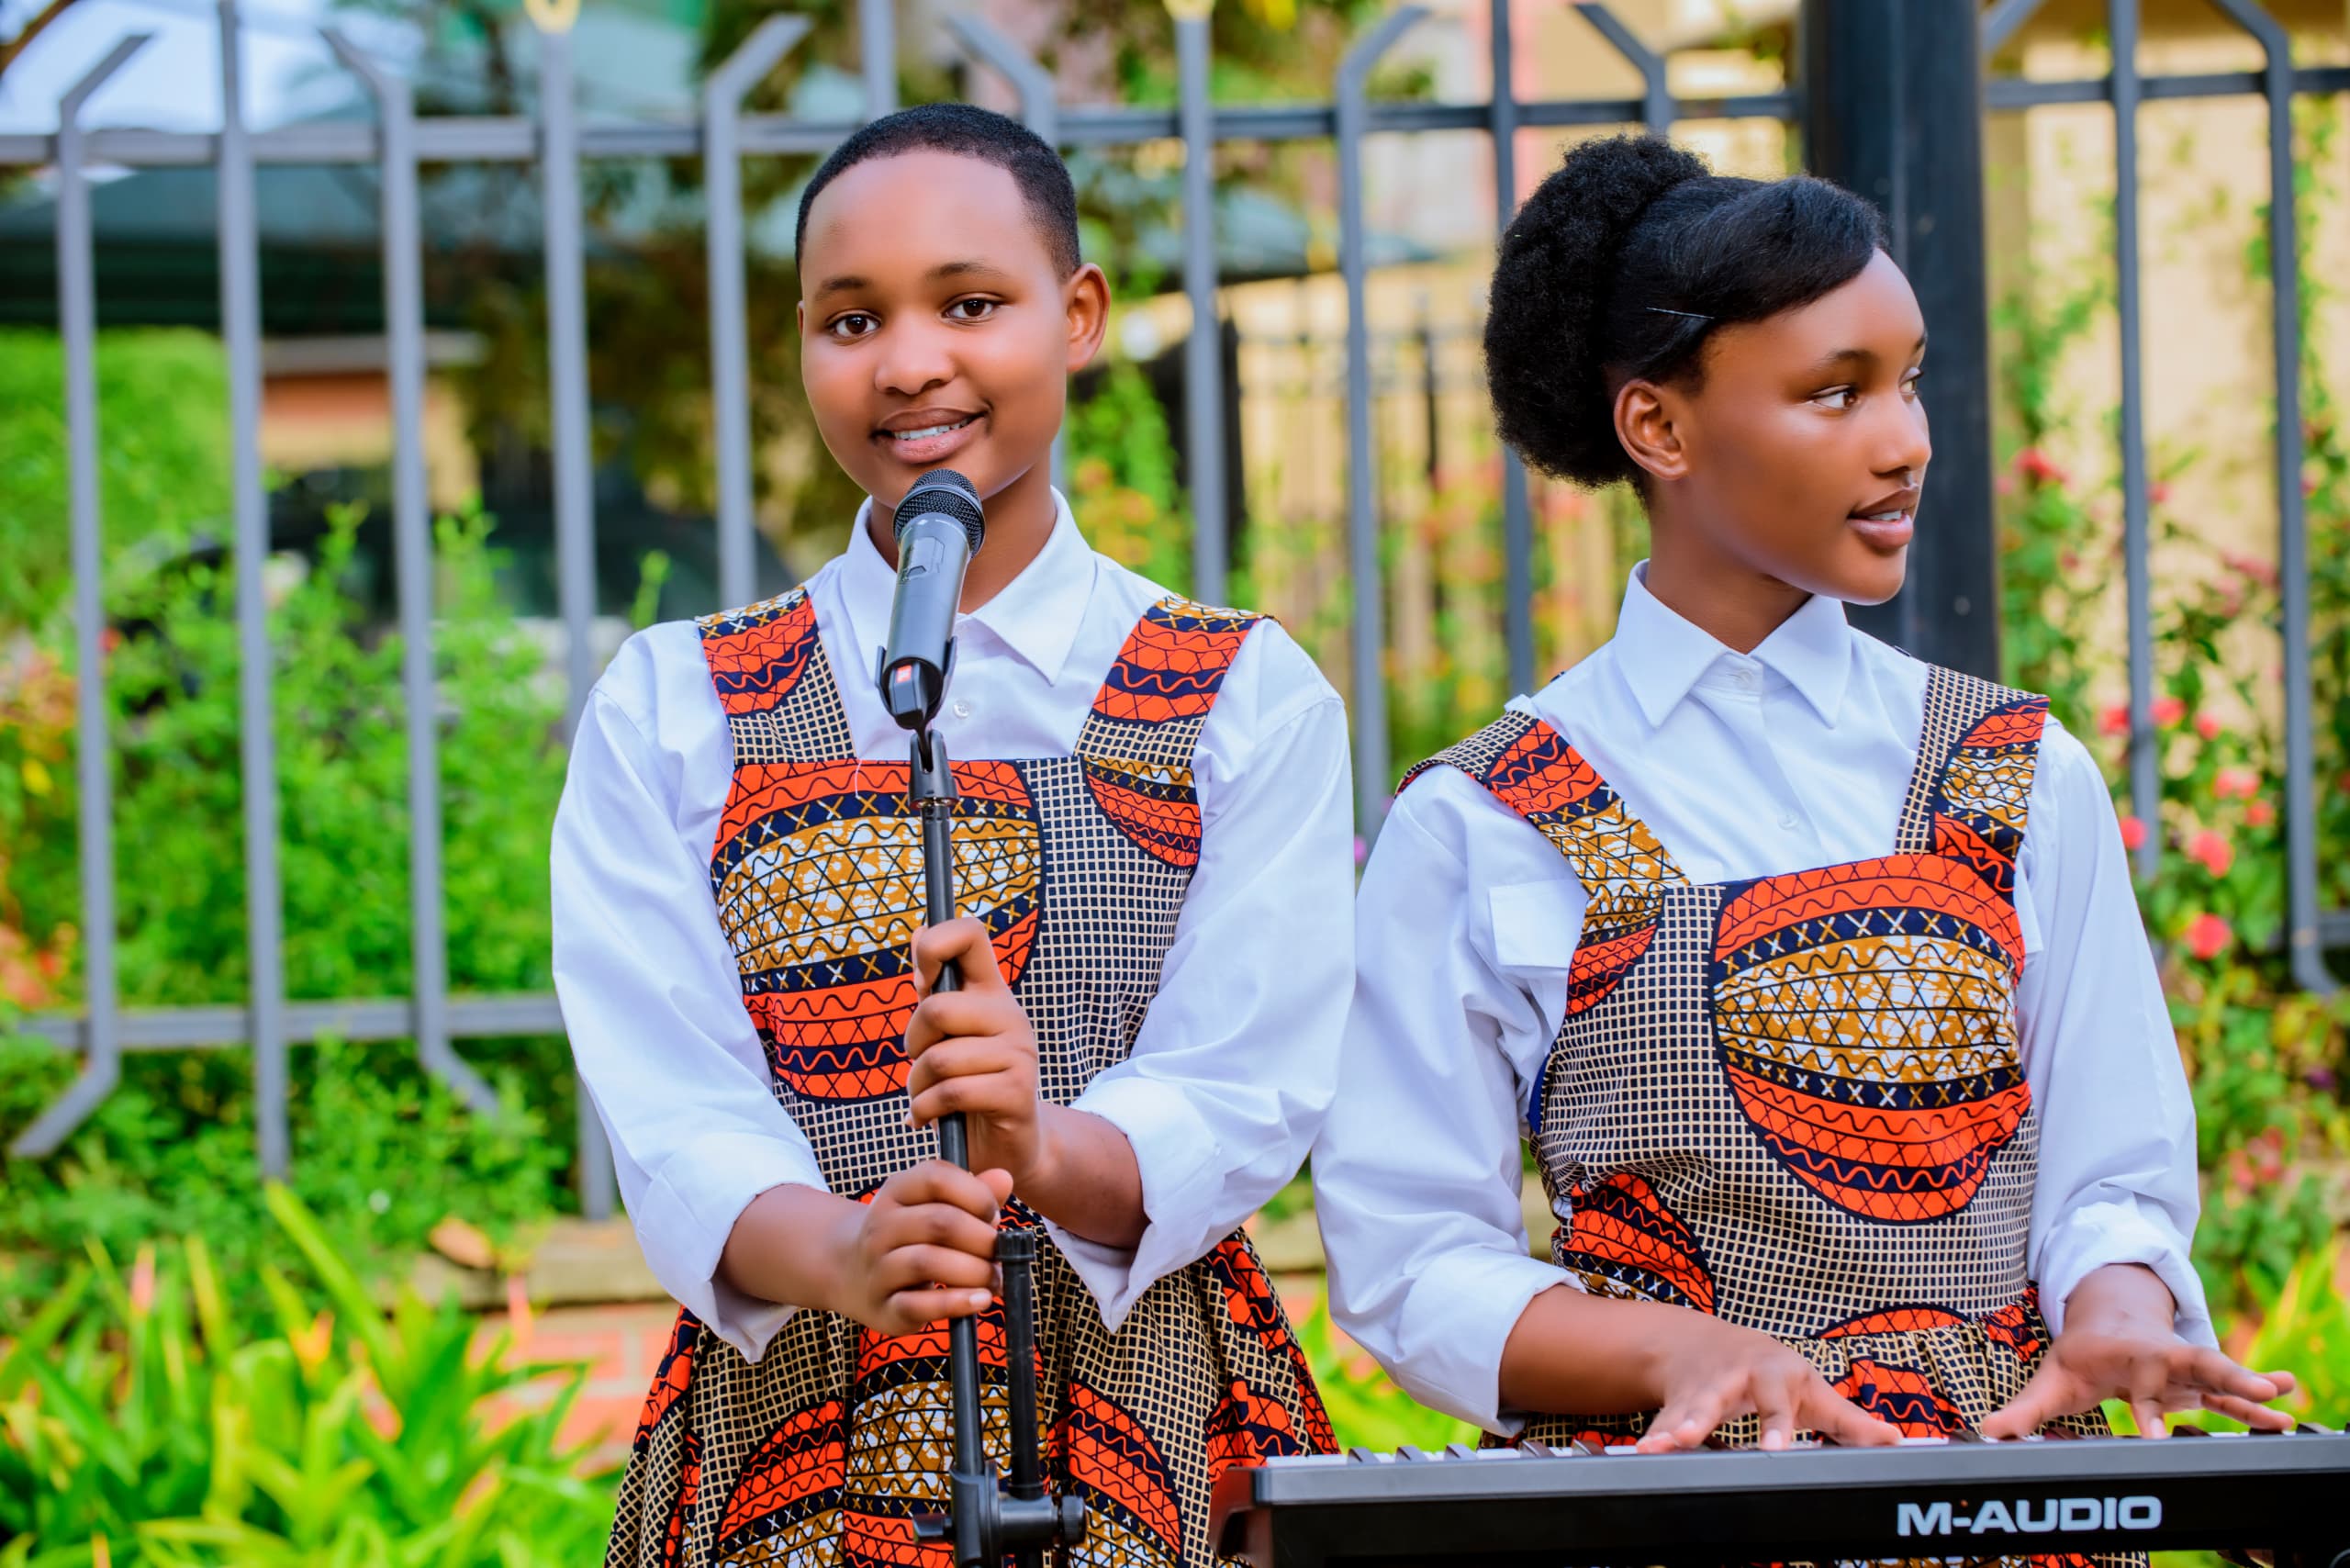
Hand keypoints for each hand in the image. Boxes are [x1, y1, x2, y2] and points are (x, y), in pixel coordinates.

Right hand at [830, 1159, 1013, 1335]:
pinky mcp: (883, 1307)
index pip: (936, 1178)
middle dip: (982, 1239)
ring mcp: (877, 1268)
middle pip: (939, 1222)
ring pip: (927, 1262)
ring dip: (974, 1272)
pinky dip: (955, 1304)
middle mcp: (881, 1226)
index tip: (995, 1217)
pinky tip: (979, 1301)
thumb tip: (1004, 1178)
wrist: (850, 1272)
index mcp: (897, 1190)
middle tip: (1001, 1253)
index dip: (976, 1195)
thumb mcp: (933, 1205)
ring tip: (995, 1279)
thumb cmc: (909, 1235)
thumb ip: (972, 1193)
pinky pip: (918, 1305)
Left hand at [906, 918, 1044, 1183]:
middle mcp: (1010, 1014)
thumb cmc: (969, 1085)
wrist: (1009, 1147)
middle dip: (912, 1042)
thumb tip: (918, 932)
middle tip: (920, 1064)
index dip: (934, 945)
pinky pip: (952, 1093)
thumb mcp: (948, 1035)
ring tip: (925, 1099)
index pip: (969, 934)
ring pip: (939, 1058)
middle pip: (937, 1008)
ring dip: (917, 1087)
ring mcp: (1019, 1052)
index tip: (922, 982)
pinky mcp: (1017, 1091)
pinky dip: (926, 1111)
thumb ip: (934, 991)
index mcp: (992, 993)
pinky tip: (928, 1119)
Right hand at [1637, 1315, 1902, 1452]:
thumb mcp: (1811, 1390)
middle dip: (1702, 1416)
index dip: (1774, 1424)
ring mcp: (1700, 1387)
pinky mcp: (1675, 1402)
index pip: (1776, 1400)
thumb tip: (1897, 1443)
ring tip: (1658, 1447)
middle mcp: (1732, 1376)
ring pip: (1683, 1407)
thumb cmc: (1771, 1371)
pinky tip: (1642, 1454)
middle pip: (1717, 1395)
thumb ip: (1850, 1422)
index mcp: (1772, 1374)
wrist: (1708, 1342)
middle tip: (1691, 1437)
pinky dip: (1652, 1438)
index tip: (1774, 1448)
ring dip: (1670, 1427)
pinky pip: (1661, 1421)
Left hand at [1981, 1329, 2297, 1437]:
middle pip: (2197, 1365)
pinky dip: (2256, 1397)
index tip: (2156, 1435)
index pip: (2141, 1385)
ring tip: (2285, 1403)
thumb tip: (1987, 1433)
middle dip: (2227, 1379)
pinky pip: (2231, 1391)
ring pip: (2223, 1375)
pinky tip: (2287, 1400)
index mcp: (2128, 1358)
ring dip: (2251, 1388)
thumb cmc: (2081, 1355)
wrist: (2108, 1321)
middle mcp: (2163, 1359)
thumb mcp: (2051, 1379)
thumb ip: (2023, 1411)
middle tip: (2261, 1394)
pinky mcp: (2198, 1383)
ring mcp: (2185, 1369)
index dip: (2147, 1410)